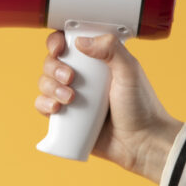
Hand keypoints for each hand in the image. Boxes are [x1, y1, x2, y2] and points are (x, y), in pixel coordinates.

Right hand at [34, 31, 182, 181]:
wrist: (141, 143)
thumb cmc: (141, 107)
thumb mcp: (130, 72)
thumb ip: (111, 49)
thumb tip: (80, 41)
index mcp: (96, 60)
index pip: (68, 43)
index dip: (56, 42)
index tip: (59, 49)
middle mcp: (81, 76)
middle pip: (51, 62)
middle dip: (54, 67)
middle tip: (70, 78)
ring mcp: (72, 96)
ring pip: (45, 83)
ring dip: (50, 87)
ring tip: (69, 98)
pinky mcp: (66, 117)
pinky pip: (43, 106)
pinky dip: (44, 104)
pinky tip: (56, 108)